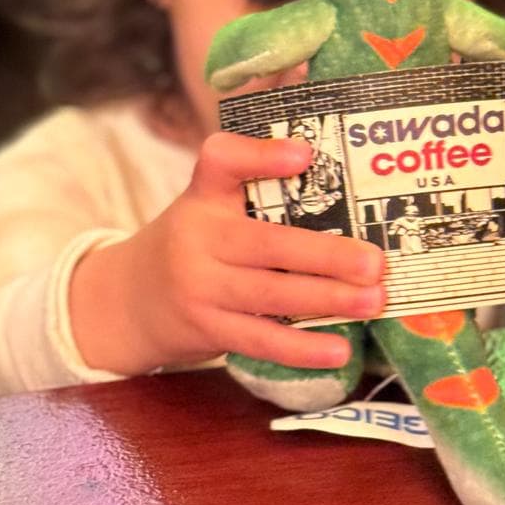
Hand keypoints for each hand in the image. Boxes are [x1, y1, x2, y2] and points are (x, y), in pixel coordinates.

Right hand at [69, 132, 384, 374]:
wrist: (129, 300)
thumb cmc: (193, 243)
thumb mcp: (209, 204)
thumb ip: (257, 185)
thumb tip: (329, 165)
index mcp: (204, 195)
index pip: (221, 161)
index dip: (261, 156)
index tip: (305, 154)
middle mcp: (198, 237)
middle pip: (268, 245)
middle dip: (327, 255)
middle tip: (376, 262)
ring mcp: (201, 287)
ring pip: (271, 295)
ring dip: (328, 300)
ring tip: (374, 301)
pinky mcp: (207, 328)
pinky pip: (260, 340)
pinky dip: (301, 349)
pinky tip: (339, 350)